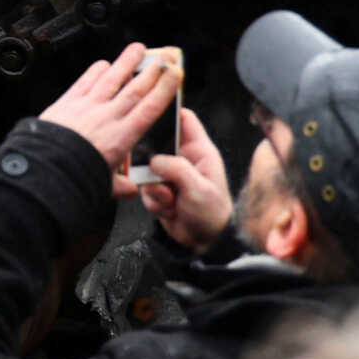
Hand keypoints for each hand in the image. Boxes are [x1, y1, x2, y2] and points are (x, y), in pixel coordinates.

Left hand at [37, 44, 180, 196]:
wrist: (46, 167)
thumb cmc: (74, 176)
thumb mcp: (105, 186)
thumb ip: (121, 185)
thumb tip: (132, 189)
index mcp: (121, 137)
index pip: (149, 108)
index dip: (164, 89)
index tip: (175, 76)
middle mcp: (107, 117)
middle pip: (135, 89)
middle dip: (152, 71)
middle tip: (165, 57)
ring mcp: (87, 107)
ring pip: (111, 79)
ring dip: (126, 62)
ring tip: (138, 49)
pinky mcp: (67, 102)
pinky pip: (84, 82)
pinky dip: (95, 71)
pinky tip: (102, 64)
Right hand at [138, 106, 232, 252]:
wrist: (205, 244)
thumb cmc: (212, 214)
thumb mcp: (199, 189)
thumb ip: (178, 169)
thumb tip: (154, 160)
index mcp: (200, 151)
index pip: (185, 120)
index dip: (169, 113)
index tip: (151, 116)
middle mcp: (184, 160)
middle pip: (157, 145)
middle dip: (152, 162)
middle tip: (157, 176)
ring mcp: (170, 176)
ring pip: (147, 171)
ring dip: (154, 188)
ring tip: (170, 200)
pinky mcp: (160, 190)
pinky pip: (145, 189)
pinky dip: (154, 201)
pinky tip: (169, 210)